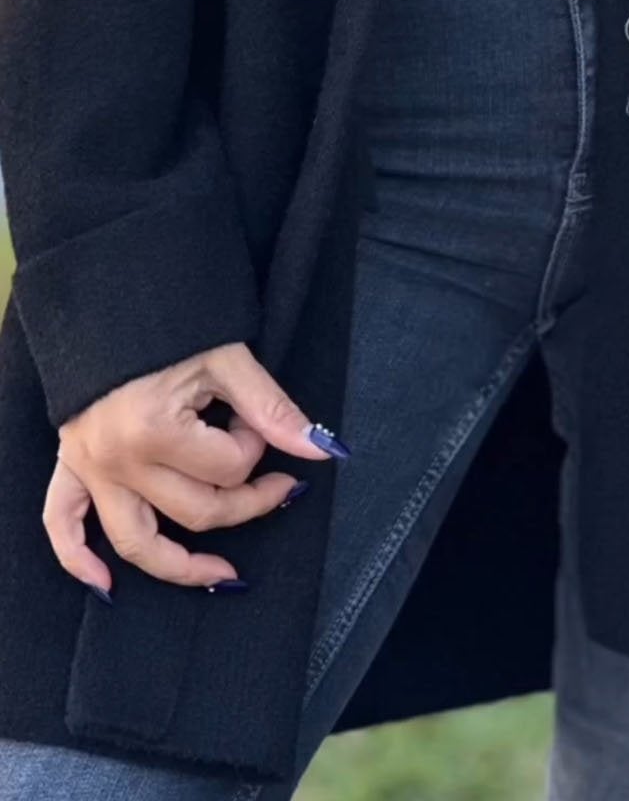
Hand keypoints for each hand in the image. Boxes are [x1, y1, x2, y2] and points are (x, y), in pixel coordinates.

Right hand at [44, 342, 349, 598]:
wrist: (113, 288)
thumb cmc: (174, 319)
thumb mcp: (228, 357)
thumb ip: (273, 409)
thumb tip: (322, 450)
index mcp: (153, 430)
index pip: (227, 469)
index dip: (255, 446)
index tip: (255, 416)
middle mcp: (116, 459)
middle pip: (196, 511)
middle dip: (245, 496)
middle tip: (273, 475)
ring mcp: (88, 466)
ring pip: (135, 542)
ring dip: (179, 565)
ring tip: (225, 573)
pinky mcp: (69, 464)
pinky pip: (62, 524)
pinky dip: (78, 559)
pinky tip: (105, 585)